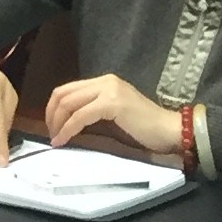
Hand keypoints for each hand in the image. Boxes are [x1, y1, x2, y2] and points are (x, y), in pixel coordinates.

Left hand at [44, 73, 176, 156]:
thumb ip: (92, 109)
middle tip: (51, 134)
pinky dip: (68, 129)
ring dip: (57, 123)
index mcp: (104, 82)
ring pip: (69, 103)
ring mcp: (109, 90)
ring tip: (56, 139)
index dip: (52, 108)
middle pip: (63, 94)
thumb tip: (66, 120)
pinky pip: (80, 116)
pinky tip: (64, 140)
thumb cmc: (144, 128)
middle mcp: (105, 81)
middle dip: (51, 115)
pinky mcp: (112, 103)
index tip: (51, 126)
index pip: (67, 89)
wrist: (170, 131)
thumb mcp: (113, 112)